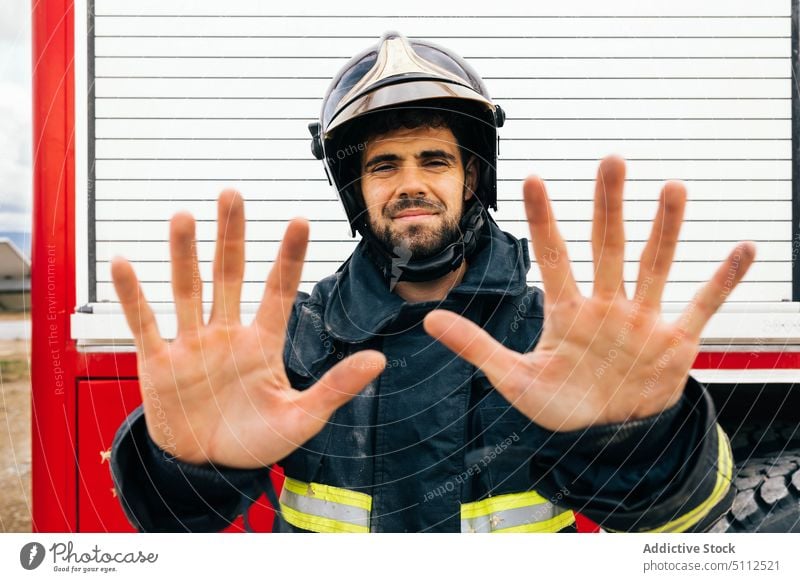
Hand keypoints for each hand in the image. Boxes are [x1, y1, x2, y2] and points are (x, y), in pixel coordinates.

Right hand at [111, 191, 384, 467]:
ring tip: (183, 217)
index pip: (278, 290)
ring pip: (188, 289)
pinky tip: (124, 264)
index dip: (289, 257)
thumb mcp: (302, 417)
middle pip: (229, 274)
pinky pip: (144, 323)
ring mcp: (192, 344)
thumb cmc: (256, 441)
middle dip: (231, 236)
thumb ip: (336, 387)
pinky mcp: (158, 363)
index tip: (301, 220)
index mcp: (263, 343)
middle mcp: (227, 334)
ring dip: (184, 254)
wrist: (209, 468)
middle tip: (232, 194)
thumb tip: (379, 359)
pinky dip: (133, 296)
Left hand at [424, 156, 754, 430]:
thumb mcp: (513, 379)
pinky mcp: (675, 340)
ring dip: (665, 229)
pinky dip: (721, 280)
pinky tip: (742, 249)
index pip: (553, 256)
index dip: (543, 220)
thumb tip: (428, 320)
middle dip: (608, 206)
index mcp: (566, 311)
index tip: (532, 179)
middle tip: (611, 160)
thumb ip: (476, 347)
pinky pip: (702, 305)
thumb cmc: (560, 401)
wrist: (606, 432)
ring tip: (672, 188)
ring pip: (655, 264)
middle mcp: (606, 304)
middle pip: (607, 246)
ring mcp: (642, 319)